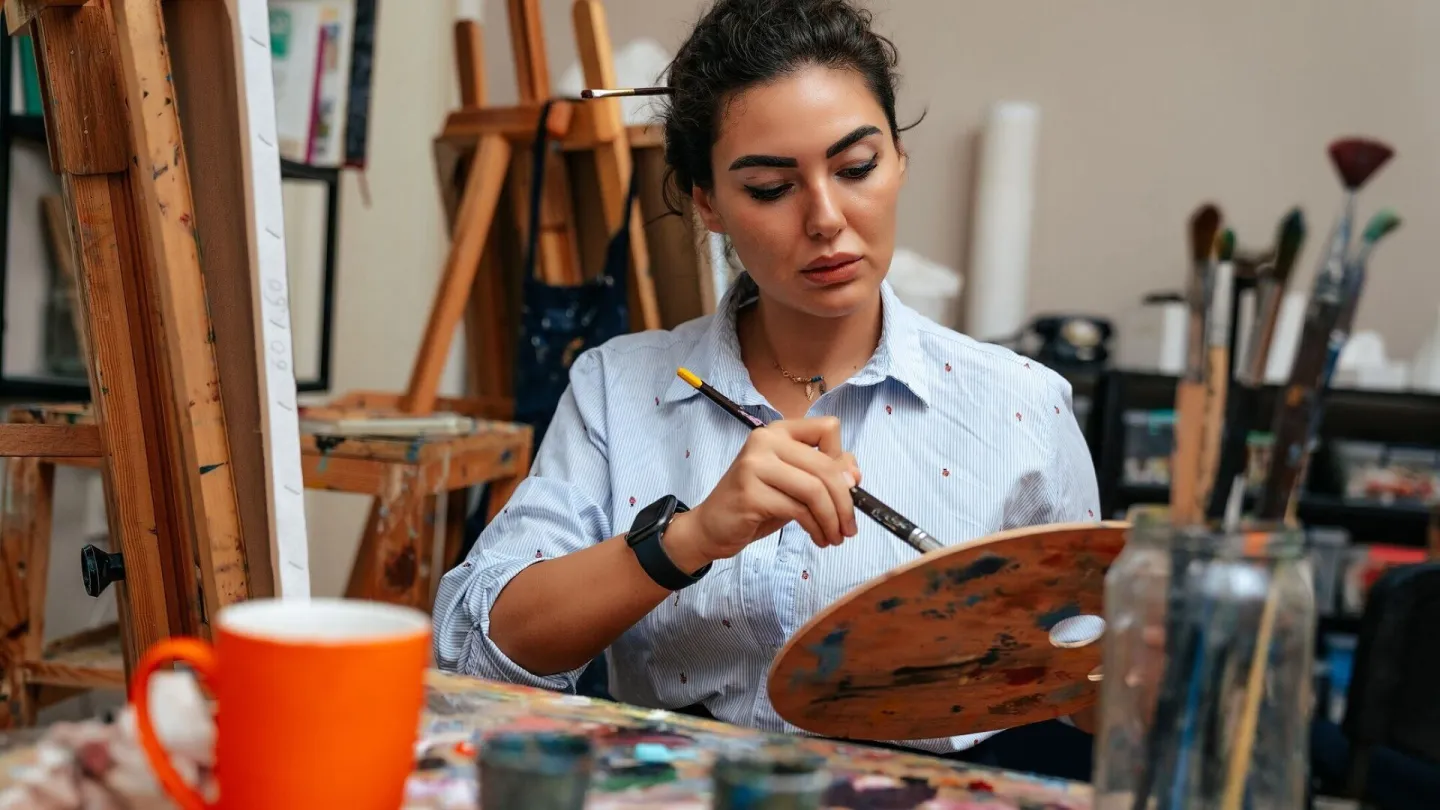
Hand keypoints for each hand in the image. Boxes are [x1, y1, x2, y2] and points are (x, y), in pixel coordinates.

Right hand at [666, 417, 861, 570]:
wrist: (712, 527)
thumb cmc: (756, 504)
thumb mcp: (794, 484)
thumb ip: (823, 472)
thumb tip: (854, 475)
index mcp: (779, 431)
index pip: (828, 428)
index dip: (843, 460)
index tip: (848, 489)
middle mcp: (765, 439)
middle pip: (825, 466)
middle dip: (845, 502)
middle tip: (849, 528)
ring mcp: (755, 464)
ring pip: (814, 490)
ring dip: (832, 519)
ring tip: (834, 538)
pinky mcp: (750, 492)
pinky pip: (798, 510)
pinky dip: (816, 528)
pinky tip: (817, 538)